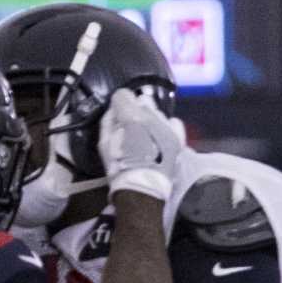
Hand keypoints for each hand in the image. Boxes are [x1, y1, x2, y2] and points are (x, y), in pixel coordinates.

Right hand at [98, 87, 186, 201]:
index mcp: (130, 116)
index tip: (118, 115)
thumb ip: (108, 120)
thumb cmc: (119, 166)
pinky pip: (174, 122)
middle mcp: (151, 116)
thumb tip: (114, 109)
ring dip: (151, 119)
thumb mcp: (104, 142)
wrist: (142, 186)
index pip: (123, 95)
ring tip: (146, 136)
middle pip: (142, 102)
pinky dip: (167, 126)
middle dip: (136, 112)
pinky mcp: (177, 136)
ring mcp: (167, 125)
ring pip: (157, 112)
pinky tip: (160, 136)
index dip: (118, 105)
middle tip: (132, 128)